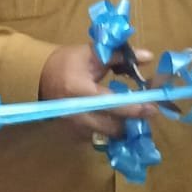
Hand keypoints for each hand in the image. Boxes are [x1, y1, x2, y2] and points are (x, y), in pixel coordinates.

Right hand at [39, 44, 153, 144]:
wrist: (38, 77)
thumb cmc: (66, 63)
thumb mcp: (92, 54)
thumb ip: (120, 56)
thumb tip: (148, 56)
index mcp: (79, 91)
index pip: (112, 104)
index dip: (134, 108)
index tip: (153, 107)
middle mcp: (76, 114)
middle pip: (112, 127)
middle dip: (133, 121)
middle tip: (147, 112)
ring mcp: (74, 127)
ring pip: (107, 136)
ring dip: (124, 127)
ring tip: (134, 116)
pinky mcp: (73, 135)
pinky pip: (98, 138)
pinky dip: (111, 131)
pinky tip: (118, 121)